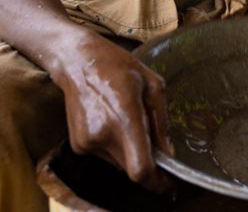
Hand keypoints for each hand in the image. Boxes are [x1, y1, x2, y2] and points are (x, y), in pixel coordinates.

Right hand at [52, 32, 174, 192]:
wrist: (78, 62)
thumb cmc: (119, 68)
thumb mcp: (153, 85)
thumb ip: (162, 123)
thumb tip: (168, 154)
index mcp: (125, 117)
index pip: (140, 168)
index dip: (157, 183)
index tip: (169, 186)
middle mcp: (103, 134)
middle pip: (131, 169)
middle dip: (148, 165)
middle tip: (157, 149)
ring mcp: (86, 142)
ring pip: (120, 163)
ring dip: (131, 152)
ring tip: (129, 122)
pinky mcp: (78, 145)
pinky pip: (106, 156)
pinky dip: (116, 147)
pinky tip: (113, 122)